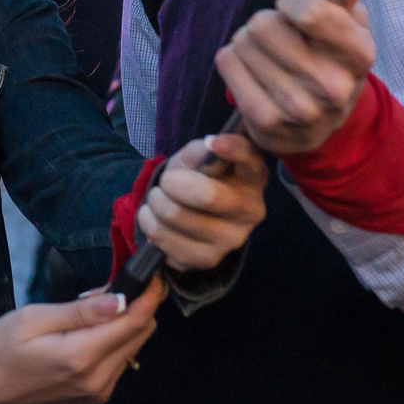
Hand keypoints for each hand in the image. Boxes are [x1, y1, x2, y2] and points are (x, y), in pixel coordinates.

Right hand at [0, 280, 161, 403]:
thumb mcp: (33, 318)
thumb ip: (80, 311)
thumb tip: (122, 298)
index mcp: (81, 357)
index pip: (135, 321)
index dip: (149, 293)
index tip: (150, 270)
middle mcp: (98, 380)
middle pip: (142, 334)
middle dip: (137, 305)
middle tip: (108, 286)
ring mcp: (99, 392)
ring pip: (134, 348)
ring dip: (125, 323)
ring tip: (91, 309)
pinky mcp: (96, 397)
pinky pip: (120, 362)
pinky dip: (115, 341)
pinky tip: (88, 331)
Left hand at [137, 133, 268, 270]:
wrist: (192, 214)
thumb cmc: (197, 177)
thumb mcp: (198, 155)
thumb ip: (202, 150)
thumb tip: (210, 147)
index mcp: (253, 176)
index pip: (248, 159)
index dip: (232, 150)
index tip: (212, 143)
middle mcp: (251, 210)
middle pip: (206, 195)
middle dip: (172, 183)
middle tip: (165, 183)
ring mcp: (232, 239)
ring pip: (177, 216)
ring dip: (155, 203)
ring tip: (157, 200)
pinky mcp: (209, 260)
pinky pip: (165, 241)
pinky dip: (150, 225)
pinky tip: (155, 220)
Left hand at [213, 0, 373, 156]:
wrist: (316, 128)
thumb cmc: (328, 66)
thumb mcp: (348, 34)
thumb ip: (345, 5)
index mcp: (357, 56)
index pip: (309, 12)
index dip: (290, 0)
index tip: (289, 5)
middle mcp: (332, 86)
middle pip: (264, 25)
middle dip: (265, 21)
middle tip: (275, 35)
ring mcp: (298, 108)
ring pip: (243, 41)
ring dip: (248, 41)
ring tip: (265, 55)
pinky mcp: (265, 121)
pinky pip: (227, 62)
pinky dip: (233, 60)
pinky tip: (251, 71)